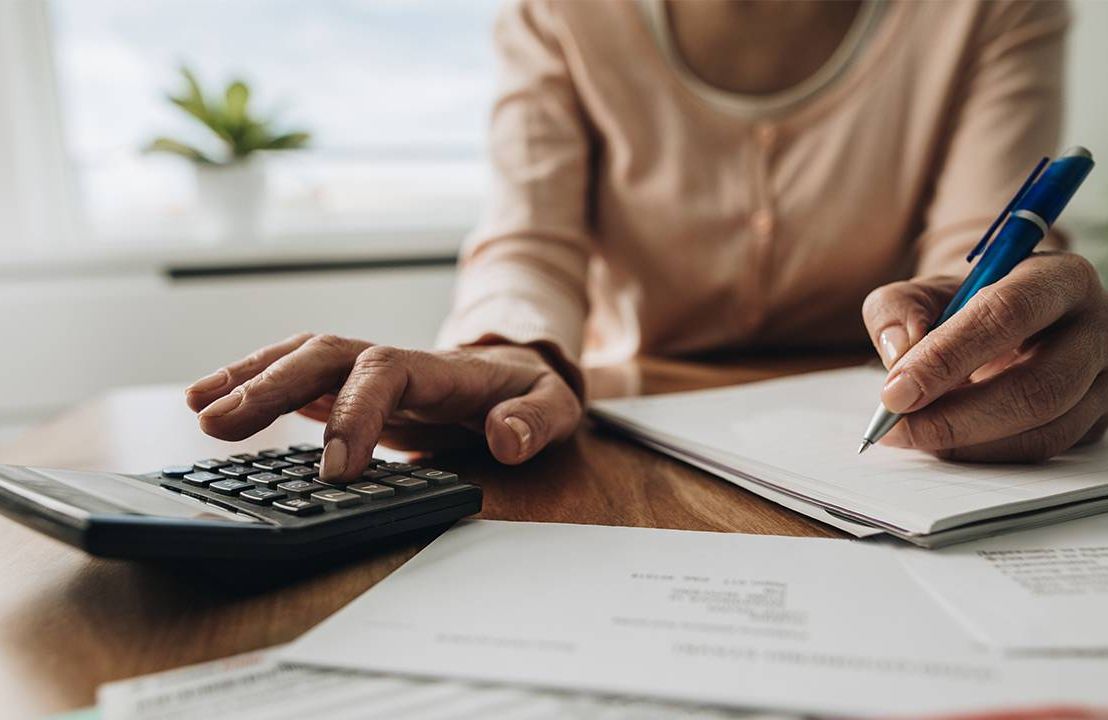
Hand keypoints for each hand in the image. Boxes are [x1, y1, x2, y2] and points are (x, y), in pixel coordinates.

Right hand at [185, 335, 582, 480]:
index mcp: (439, 368)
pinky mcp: (349, 385)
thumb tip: (506, 438)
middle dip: (271, 385)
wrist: (516, 378)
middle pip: (324, 355)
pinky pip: (295, 376)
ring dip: (248, 377)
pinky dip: (251, 382)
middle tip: (219, 425)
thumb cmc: (530, 395)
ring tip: (198, 407)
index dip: (355, 413)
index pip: (385, 374)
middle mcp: (393, 361)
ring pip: (300, 357)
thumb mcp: (555, 407)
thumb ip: (535, 420)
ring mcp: (366, 370)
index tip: (336, 470)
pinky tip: (209, 402)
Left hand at [862, 252, 1107, 461]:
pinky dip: (985, 454)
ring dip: (968, 443)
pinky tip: (943, 443)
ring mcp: (1101, 380)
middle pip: (1036, 386)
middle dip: (956, 416)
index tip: (896, 391)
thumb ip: (896, 311)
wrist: (1003, 321)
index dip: (947, 357)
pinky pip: (1041, 451)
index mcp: (1057, 279)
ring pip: (1043, 430)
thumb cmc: (964, 305)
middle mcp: (1093, 328)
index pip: (1007, 315)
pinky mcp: (1093, 419)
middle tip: (899, 426)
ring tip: (912, 434)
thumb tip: (899, 354)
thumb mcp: (921, 292)